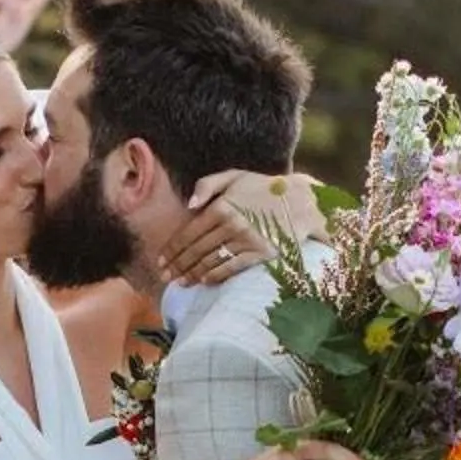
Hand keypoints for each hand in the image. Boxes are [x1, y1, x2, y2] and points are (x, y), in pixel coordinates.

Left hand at [163, 169, 323, 286]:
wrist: (299, 200)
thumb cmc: (263, 188)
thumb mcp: (235, 176)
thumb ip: (208, 184)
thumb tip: (189, 204)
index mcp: (222, 206)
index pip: (189, 233)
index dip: (172, 250)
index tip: (161, 261)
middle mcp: (231, 224)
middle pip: (197, 250)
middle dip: (178, 265)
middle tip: (165, 278)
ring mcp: (247, 240)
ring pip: (212, 261)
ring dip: (193, 274)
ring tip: (181, 283)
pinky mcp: (261, 253)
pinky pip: (233, 267)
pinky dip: (217, 275)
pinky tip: (205, 281)